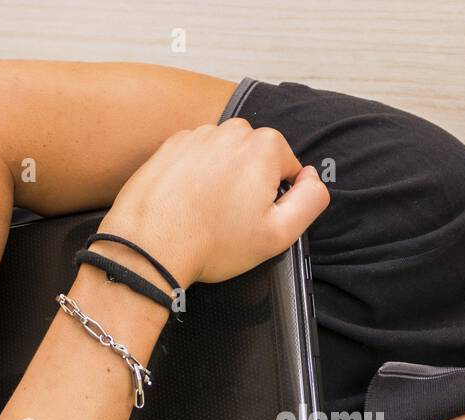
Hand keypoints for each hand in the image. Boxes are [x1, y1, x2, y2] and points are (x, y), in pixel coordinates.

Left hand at [96, 118, 329, 288]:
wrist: (150, 245)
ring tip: (208, 215)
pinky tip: (188, 206)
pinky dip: (197, 180)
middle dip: (251, 187)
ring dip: (223, 182)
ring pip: (226, 159)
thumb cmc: (213, 242)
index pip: (289, 170)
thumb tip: (314, 179)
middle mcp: (231, 130)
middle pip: (257, 160)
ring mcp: (198, 135)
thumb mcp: (280, 233)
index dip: (277, 200)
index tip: (256, 220)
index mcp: (264, 146)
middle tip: (233, 221)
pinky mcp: (171, 146)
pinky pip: (197, 161)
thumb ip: (311, 200)